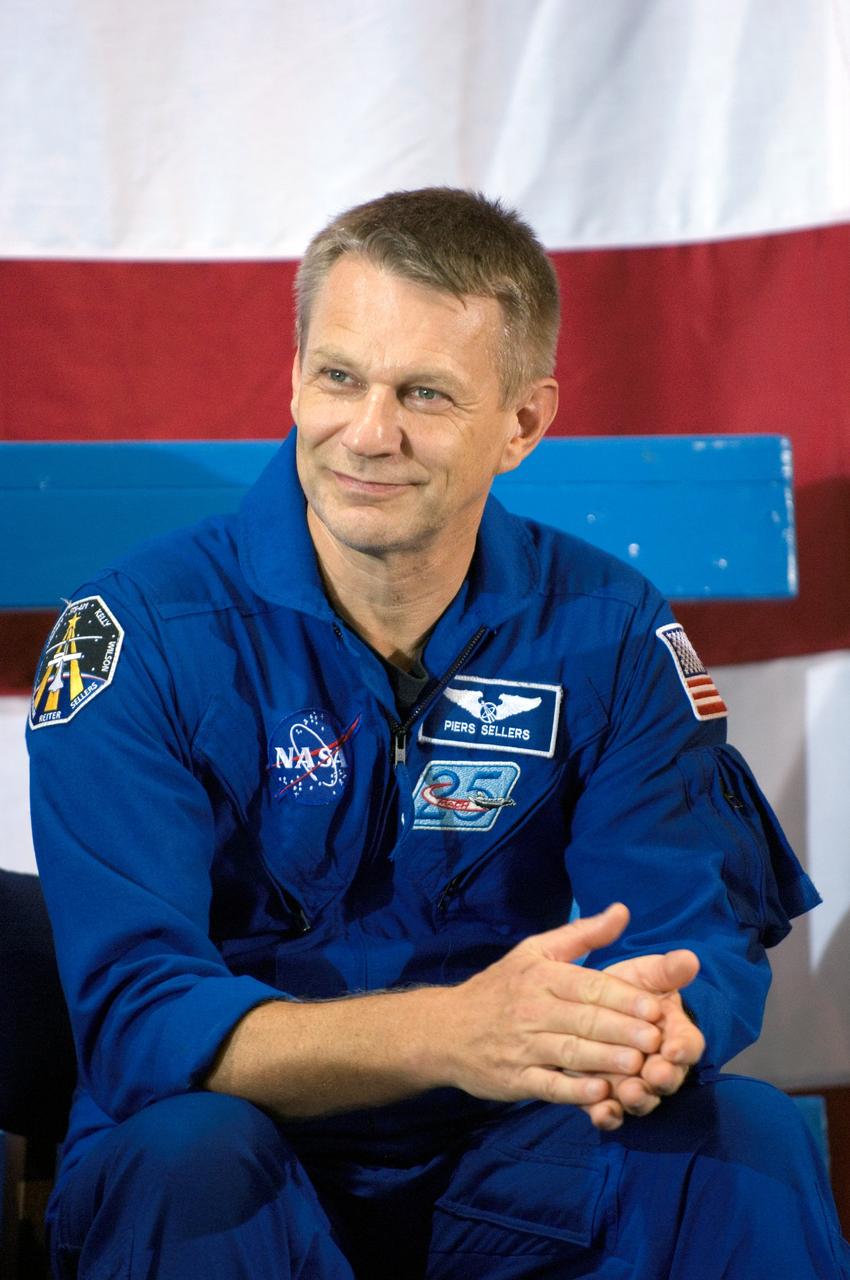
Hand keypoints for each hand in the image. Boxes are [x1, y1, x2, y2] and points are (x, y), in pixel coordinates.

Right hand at [440, 903, 664, 1109]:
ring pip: (570, 1053)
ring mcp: (523, 1045)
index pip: (587, 985)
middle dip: (622, 1030)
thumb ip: (582, 934)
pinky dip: (573, 1090)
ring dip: (605, 1060)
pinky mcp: (515, 1078)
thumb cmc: (500, 987)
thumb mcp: (534, 951)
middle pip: (584, 1020)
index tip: (655, 1007)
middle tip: (657, 1040)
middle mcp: (532, 1009)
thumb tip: (623, 911)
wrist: (445, 1028)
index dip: (623, 998)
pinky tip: (599, 1093)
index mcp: (541, 976)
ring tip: (638, 1066)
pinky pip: (548, 1085)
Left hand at [577, 950, 704, 1130]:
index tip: (675, 1047)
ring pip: (641, 1098)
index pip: (688, 1045)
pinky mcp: (604, 1097)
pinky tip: (600, 1113)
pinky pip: (609, 1112)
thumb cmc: (628, 990)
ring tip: (630, 1092)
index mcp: (674, 1035)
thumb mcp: (645, 975)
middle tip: (654, 1074)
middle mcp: (658, 1065)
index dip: (684, 1048)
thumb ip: (666, 971)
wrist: (592, 1006)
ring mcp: (632, 1083)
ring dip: (638, 1098)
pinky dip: (607, 1115)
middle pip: (668, 1077)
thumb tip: (690, 958)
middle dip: (663, 1077)